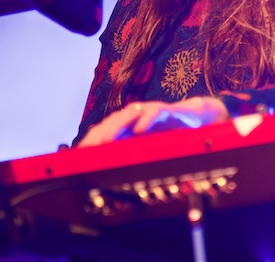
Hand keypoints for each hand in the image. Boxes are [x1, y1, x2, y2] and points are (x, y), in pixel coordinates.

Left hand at [77, 97, 228, 147]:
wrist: (193, 118)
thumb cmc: (166, 131)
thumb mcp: (144, 143)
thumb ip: (127, 148)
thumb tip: (107, 165)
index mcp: (128, 121)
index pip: (105, 127)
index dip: (92, 138)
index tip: (80, 152)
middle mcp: (136, 113)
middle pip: (112, 121)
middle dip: (99, 134)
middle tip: (89, 149)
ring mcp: (150, 110)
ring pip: (129, 115)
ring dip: (116, 128)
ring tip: (107, 140)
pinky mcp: (167, 110)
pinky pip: (155, 113)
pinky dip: (146, 120)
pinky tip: (139, 130)